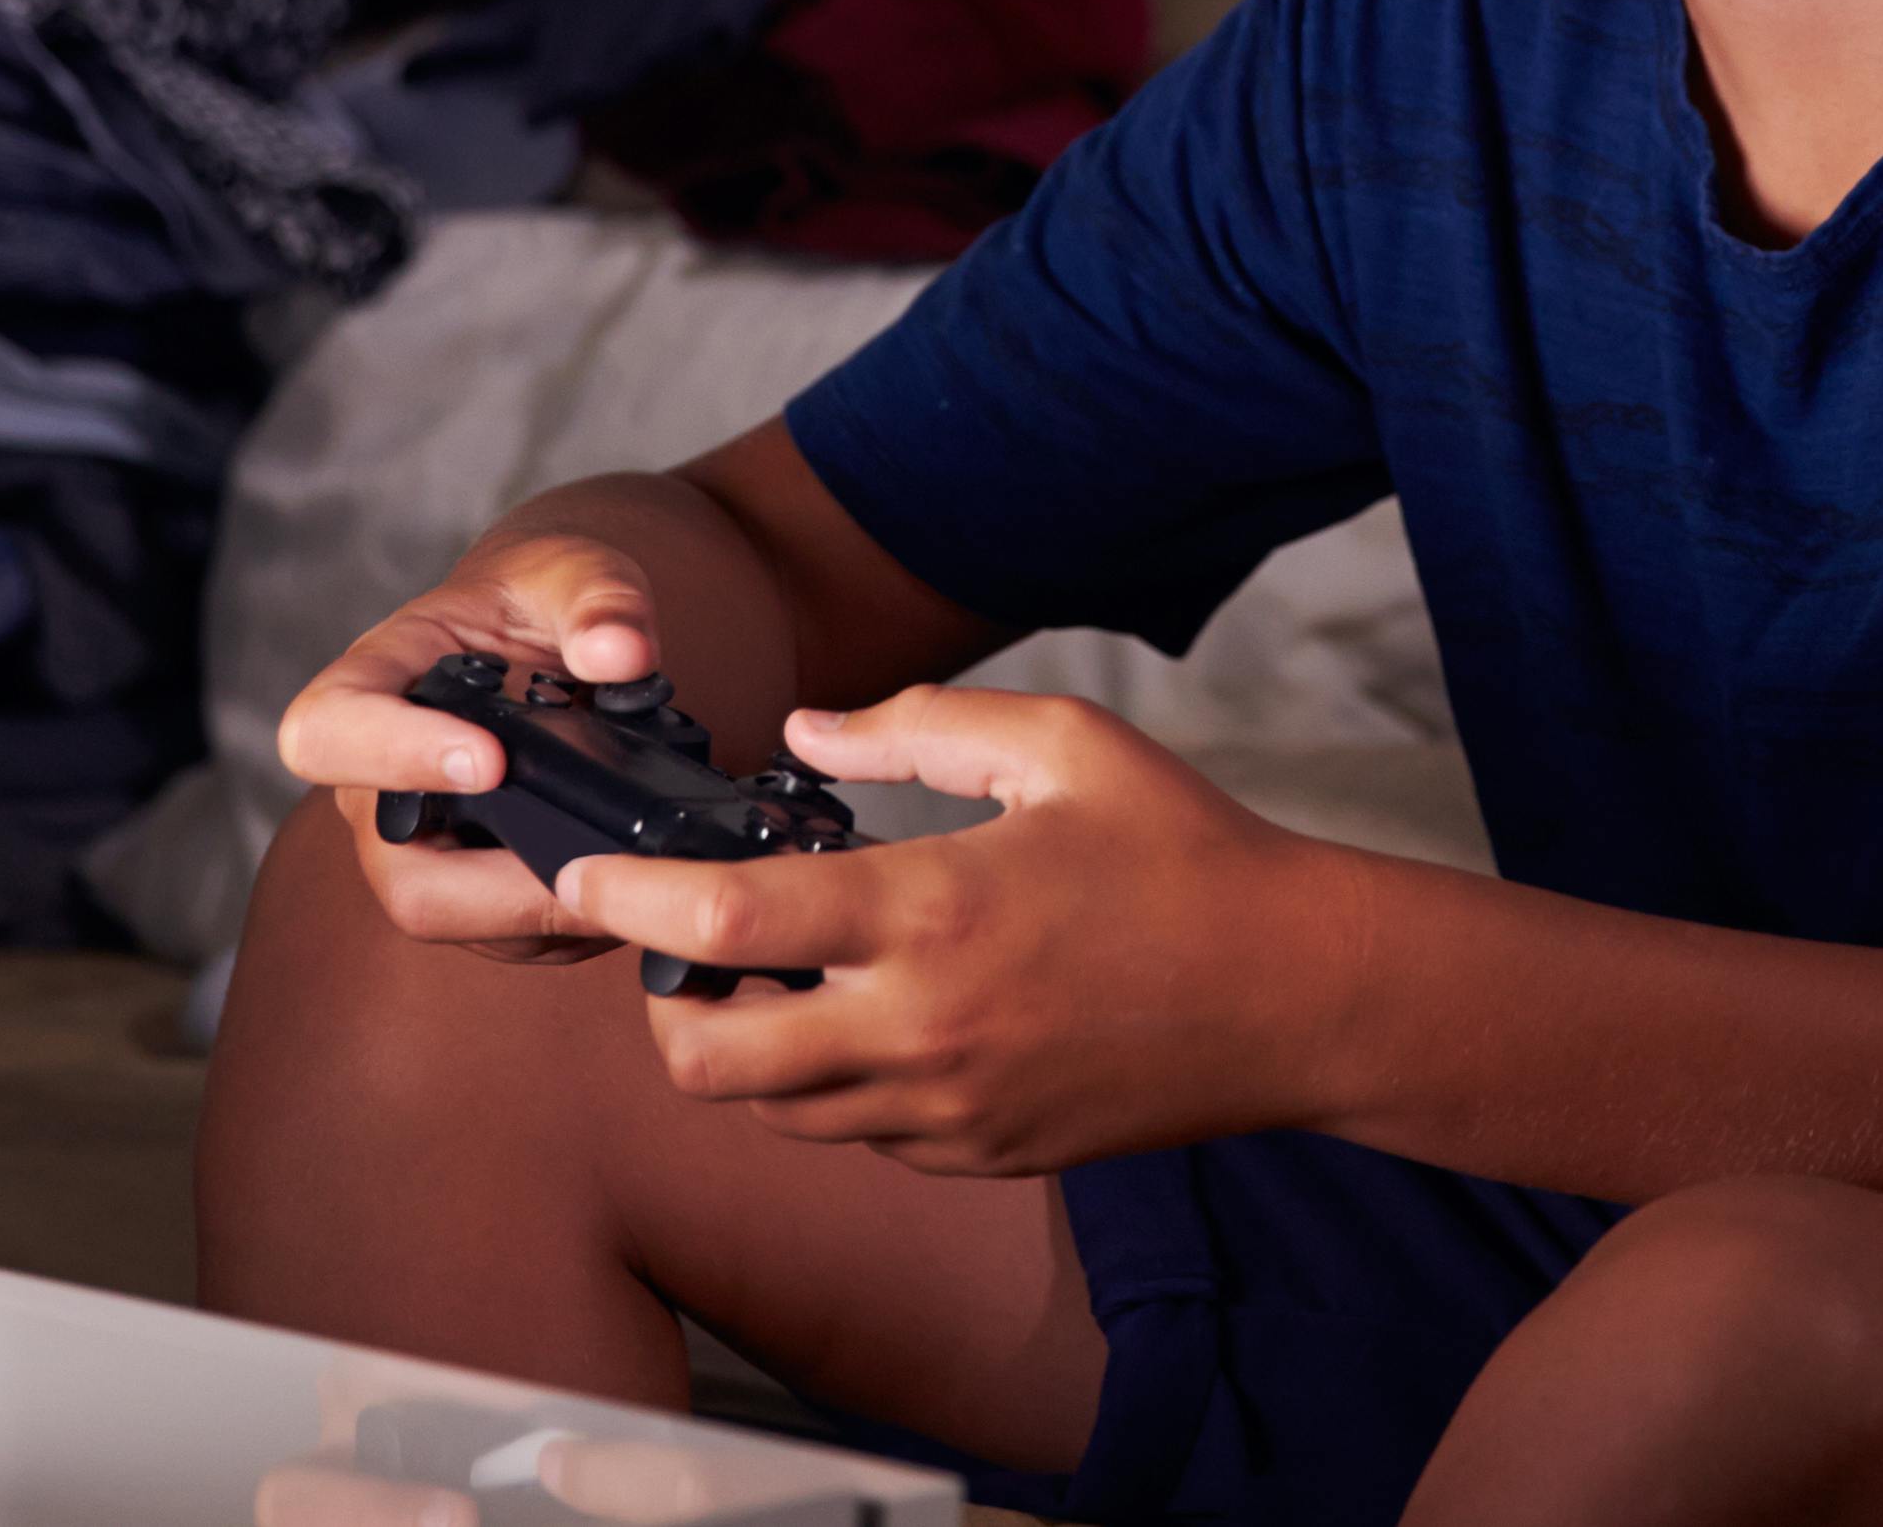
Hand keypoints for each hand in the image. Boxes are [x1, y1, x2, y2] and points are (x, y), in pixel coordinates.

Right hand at [273, 503, 673, 964]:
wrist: (550, 636)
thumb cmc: (540, 600)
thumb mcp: (575, 571)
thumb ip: (600, 599)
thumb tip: (622, 655)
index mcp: (374, 685)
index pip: (327, 733)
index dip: (391, 757)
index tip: (489, 760)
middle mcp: (378, 781)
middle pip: (393, 868)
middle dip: (493, 883)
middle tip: (592, 860)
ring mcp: (422, 843)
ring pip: (450, 916)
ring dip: (541, 911)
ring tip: (630, 871)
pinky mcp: (473, 888)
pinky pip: (506, 933)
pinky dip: (569, 919)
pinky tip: (631, 881)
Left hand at [556, 687, 1357, 1175]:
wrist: (1296, 994)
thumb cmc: (1186, 851)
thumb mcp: (1061, 744)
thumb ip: (918, 727)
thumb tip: (804, 733)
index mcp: (932, 912)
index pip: (720, 921)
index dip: (626, 899)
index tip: (586, 874)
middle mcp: (921, 1030)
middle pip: (706, 1060)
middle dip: (664, 1001)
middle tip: (687, 942)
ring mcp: (948, 1110)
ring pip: (773, 1110)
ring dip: (747, 1044)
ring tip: (784, 968)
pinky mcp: (979, 1154)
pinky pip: (855, 1135)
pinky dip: (831, 1083)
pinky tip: (877, 1012)